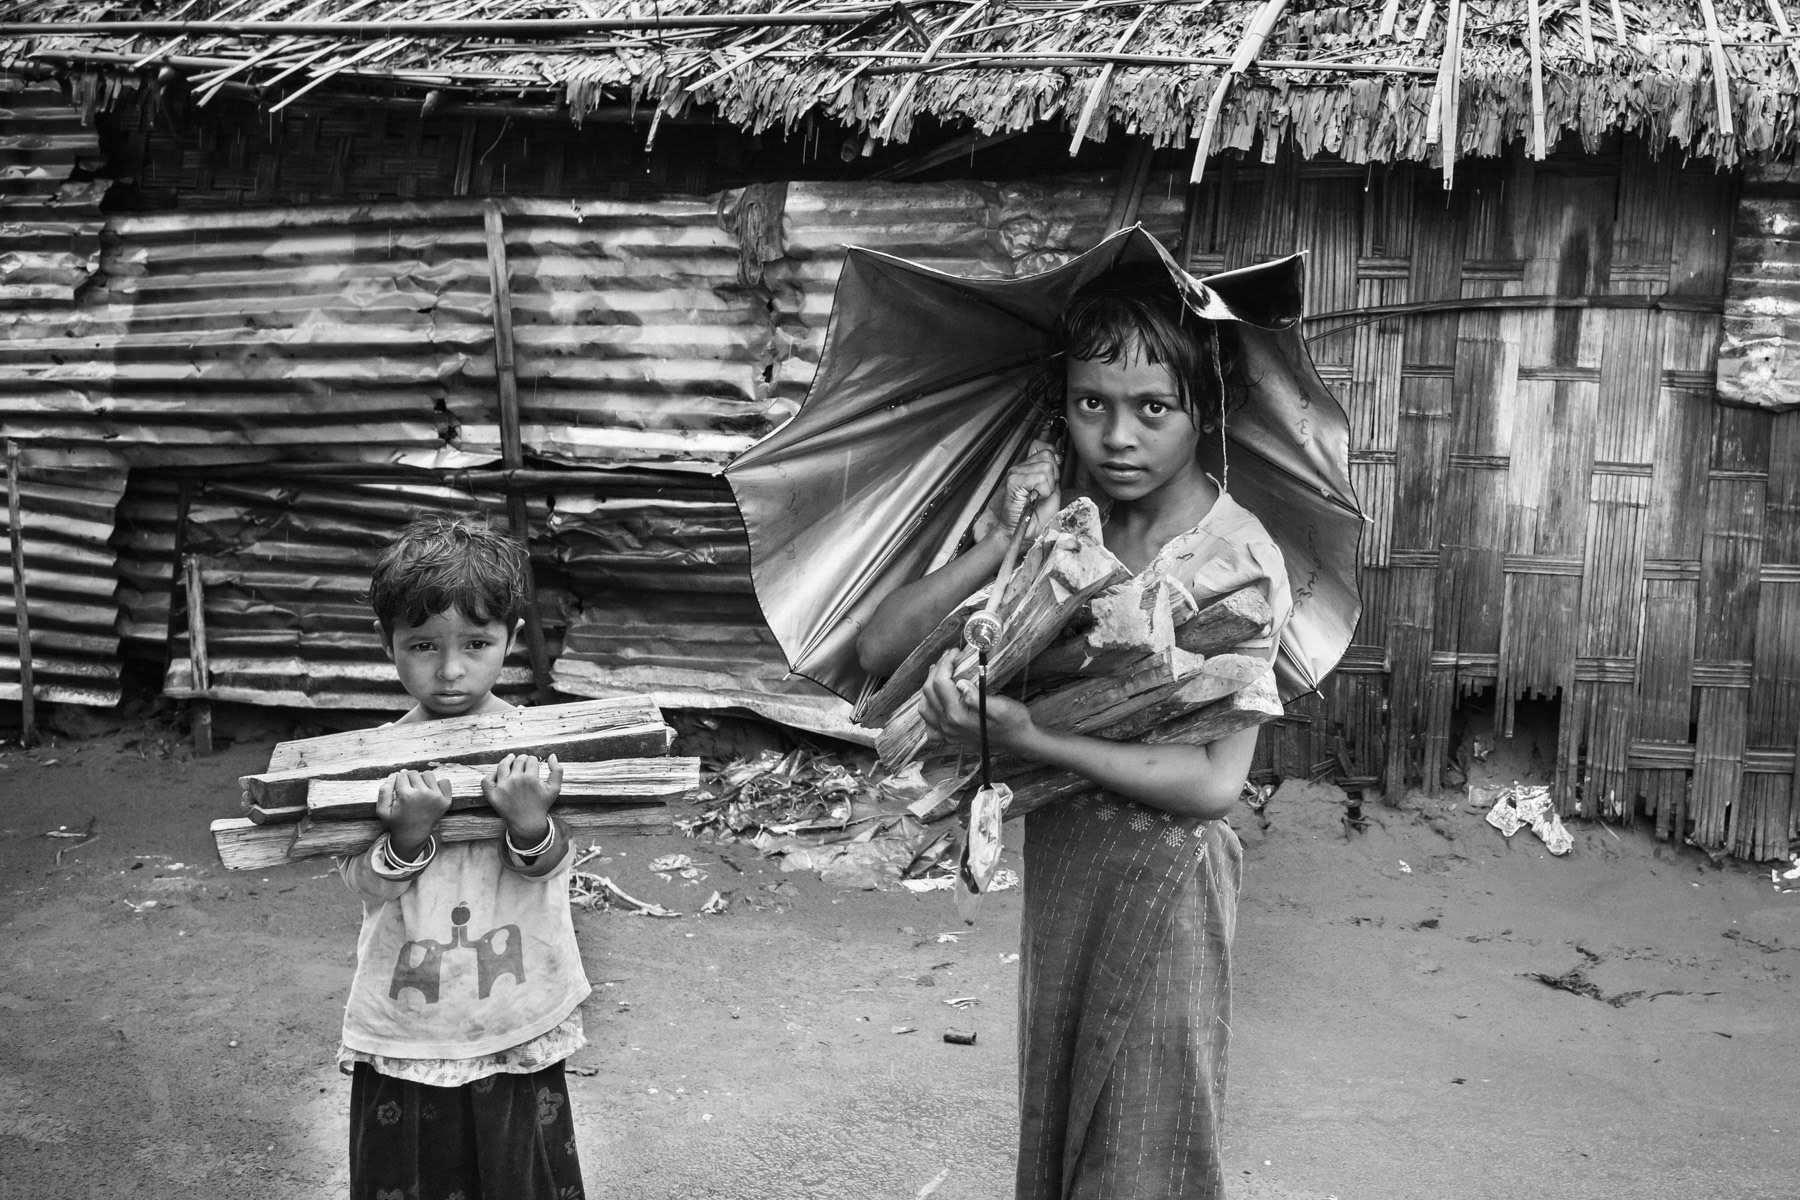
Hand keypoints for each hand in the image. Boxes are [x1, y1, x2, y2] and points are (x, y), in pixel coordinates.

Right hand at [376, 769, 452, 856]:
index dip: (398, 780)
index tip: (398, 788)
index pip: (401, 775)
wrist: (413, 834)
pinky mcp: (446, 800)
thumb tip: (393, 775)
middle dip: (408, 779)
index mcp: (406, 795)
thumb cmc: (397, 821)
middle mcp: (423, 794)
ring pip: (428, 774)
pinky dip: (439, 784)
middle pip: (414, 773)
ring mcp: (436, 797)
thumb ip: (384, 791)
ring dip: (422, 779)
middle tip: (408, 790)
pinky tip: (431, 792)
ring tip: (418, 790)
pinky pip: (445, 781)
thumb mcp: (382, 810)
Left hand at [482, 753, 561, 844]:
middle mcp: (515, 780)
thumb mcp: (555, 789)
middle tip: (523, 762)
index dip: (533, 760)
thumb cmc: (541, 805)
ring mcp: (502, 787)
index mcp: (530, 778)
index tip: (533, 765)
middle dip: (522, 759)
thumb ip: (557, 770)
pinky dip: (491, 775)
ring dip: (507, 760)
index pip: (531, 760)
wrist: (528, 823)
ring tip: (510, 759)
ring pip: (502, 765)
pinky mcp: (493, 795)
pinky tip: (497, 774)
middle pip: (518, 760)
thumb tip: (552, 755)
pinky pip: (487, 780)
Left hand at [919, 650, 1036, 755]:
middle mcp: (948, 725)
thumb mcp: (1002, 707)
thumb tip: (960, 683)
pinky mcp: (950, 737)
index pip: (941, 683)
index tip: (955, 652)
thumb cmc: (1014, 722)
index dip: (945, 663)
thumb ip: (978, 696)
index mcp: (958, 715)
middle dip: (936, 670)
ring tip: (939, 673)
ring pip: (924, 707)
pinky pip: (930, 725)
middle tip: (948, 657)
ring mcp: (947, 733)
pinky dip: (930, 711)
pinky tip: (937, 701)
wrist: (1019, 741)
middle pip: (929, 692)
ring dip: (928, 687)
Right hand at [985, 439, 1060, 538]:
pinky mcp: (1013, 481)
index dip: (1054, 462)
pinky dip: (1042, 490)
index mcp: (1028, 468)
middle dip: (1052, 477)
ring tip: (1038, 497)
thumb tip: (1057, 459)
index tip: (1051, 481)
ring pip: (1046, 467)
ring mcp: (1015, 473)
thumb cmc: (1035, 516)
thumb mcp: (1052, 492)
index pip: (1044, 449)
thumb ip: (1054, 476)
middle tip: (1043, 492)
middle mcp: (1020, 467)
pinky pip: (1039, 477)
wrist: (1022, 532)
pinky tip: (1034, 498)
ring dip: (1047, 486)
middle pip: (1048, 456)